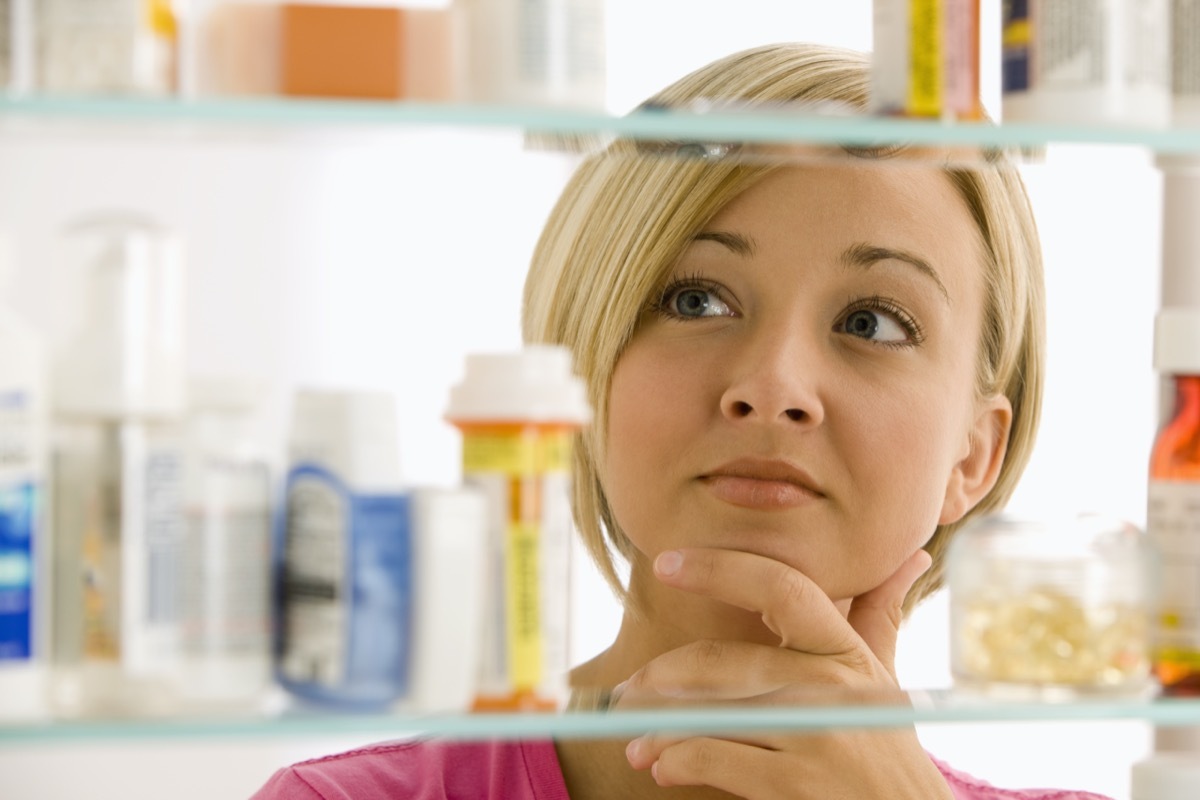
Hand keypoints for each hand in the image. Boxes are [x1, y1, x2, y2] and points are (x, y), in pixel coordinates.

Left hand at [616, 547, 951, 799]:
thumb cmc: (888, 751)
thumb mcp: (884, 683)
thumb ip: (879, 618)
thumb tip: (910, 556)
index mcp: (846, 651)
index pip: (781, 589)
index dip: (720, 569)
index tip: (667, 563)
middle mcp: (833, 686)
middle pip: (722, 659)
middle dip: (661, 677)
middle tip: (627, 694)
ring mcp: (816, 735)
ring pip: (708, 711)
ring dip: (658, 730)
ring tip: (637, 743)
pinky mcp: (797, 783)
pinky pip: (712, 757)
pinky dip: (677, 761)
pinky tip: (663, 768)